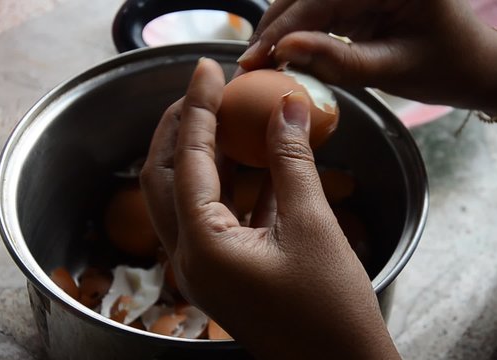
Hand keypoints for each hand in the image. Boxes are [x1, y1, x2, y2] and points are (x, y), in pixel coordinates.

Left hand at [141, 58, 399, 358]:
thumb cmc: (330, 311)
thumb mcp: (313, 225)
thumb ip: (292, 162)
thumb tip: (286, 108)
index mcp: (203, 246)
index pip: (189, 159)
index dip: (198, 107)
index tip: (207, 70)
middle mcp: (190, 258)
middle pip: (165, 177)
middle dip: (180, 129)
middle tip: (202, 92)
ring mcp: (204, 269)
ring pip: (186, 197)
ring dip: (203, 156)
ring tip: (226, 119)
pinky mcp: (225, 273)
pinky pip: (214, 218)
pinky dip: (229, 187)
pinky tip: (256, 163)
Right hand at [237, 0, 496, 111]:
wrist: (477, 66)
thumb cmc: (448, 67)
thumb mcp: (393, 69)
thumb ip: (339, 61)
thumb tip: (284, 51)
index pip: (321, 0)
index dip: (283, 29)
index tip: (254, 59)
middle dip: (273, 28)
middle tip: (247, 65)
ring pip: (306, 0)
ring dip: (280, 28)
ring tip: (257, 62)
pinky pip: (318, 9)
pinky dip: (297, 31)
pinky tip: (279, 53)